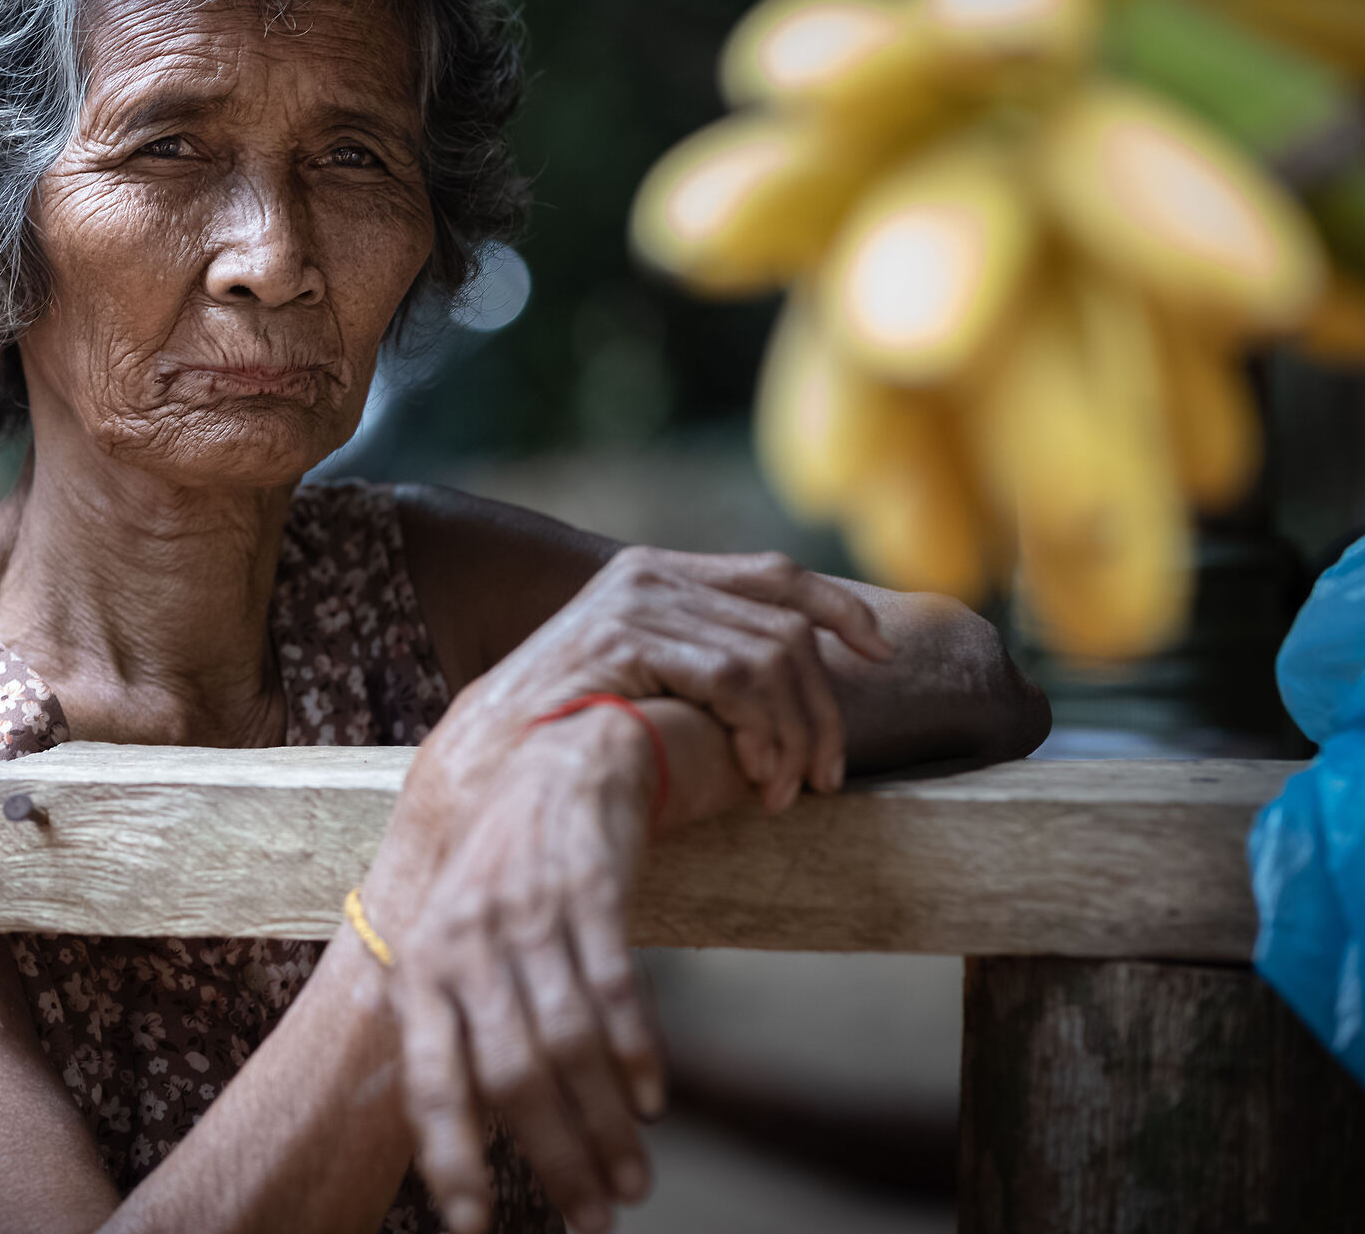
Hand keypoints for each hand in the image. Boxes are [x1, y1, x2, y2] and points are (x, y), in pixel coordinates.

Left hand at [382, 705, 663, 1233]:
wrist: (555, 758)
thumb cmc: (499, 871)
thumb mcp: (453, 937)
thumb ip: (453, 1021)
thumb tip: (459, 1132)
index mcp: (422, 965)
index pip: (430, 1081)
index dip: (453, 1158)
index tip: (475, 1229)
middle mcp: (467, 941)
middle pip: (513, 1076)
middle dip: (556, 1160)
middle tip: (595, 1220)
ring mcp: (528, 911)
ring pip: (570, 1042)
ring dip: (605, 1124)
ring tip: (633, 1180)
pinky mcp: (589, 885)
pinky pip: (616, 983)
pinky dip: (637, 1050)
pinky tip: (653, 1099)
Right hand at [467, 547, 892, 810]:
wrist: (482, 763)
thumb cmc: (560, 739)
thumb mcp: (638, 683)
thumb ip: (696, 664)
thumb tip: (789, 685)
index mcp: (655, 574)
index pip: (776, 573)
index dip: (840, 608)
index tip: (881, 654)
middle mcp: (649, 575)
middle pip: (787, 626)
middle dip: (821, 708)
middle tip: (825, 778)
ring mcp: (637, 603)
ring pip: (774, 653)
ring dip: (798, 732)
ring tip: (785, 791)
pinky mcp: (628, 639)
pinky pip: (737, 677)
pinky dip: (765, 730)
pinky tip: (758, 775)